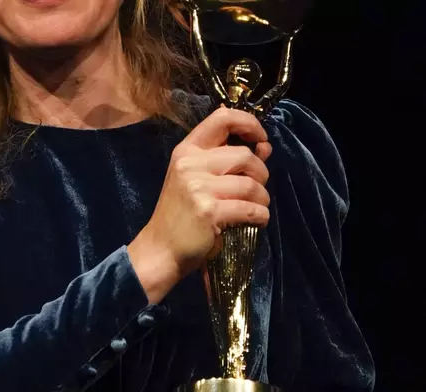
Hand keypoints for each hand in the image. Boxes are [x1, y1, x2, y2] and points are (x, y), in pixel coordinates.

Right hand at [127, 107, 271, 303]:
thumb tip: (264, 146)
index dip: (249, 124)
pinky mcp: (209, 211)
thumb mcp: (197, 180)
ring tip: (254, 209)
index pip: (223, 118)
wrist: (160, 249)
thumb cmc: (181, 215)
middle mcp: (190, 164)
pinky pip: (251, 209)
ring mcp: (198, 188)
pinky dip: (260, 217)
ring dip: (262, 199)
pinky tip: (254, 222)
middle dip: (261, 174)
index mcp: (186, 151)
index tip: (261, 139)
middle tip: (255, 191)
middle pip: (245, 156)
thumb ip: (228, 161)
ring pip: (252, 184)